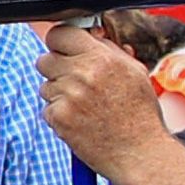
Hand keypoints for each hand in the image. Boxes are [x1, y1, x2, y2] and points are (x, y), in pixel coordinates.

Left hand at [38, 24, 172, 174]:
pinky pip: (47, 109)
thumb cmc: (140, 114)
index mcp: (102, 58)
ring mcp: (68, 97)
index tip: (65, 48)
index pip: (60, 34)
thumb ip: (109, 49)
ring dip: (59, 93)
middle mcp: (82, 74)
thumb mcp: (134, 72)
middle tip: (74, 80)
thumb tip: (91, 33)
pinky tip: (81, 121)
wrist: (140, 152)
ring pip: (45, 86)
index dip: (61, 41)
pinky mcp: (59, 118)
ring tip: (85, 106)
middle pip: (45, 59)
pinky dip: (60, 115)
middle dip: (56, 68)